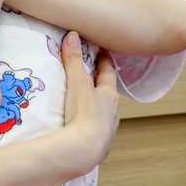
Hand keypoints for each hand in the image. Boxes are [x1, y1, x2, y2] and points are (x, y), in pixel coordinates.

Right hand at [61, 31, 119, 166]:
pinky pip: (97, 134)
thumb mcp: (78, 83)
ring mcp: (108, 131)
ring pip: (105, 115)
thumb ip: (74, 60)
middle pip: (108, 95)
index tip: (102, 53)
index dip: (105, 62)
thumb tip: (73, 35)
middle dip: (101, 87)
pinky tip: (84, 131)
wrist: (84, 150)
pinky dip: (92, 129)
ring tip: (87, 107)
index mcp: (109, 96)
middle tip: (93, 79)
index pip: (108, 74)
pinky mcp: (100, 146)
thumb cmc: (84, 113)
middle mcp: (113, 113)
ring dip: (98, 109)